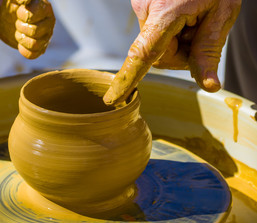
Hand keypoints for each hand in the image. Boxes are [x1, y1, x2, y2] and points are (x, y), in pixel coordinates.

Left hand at [0, 0, 54, 58]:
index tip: (19, 10)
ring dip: (21, 38)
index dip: (21, 15)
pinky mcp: (41, 48)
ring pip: (34, 45)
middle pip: (34, 31)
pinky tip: (20, 43)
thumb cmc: (16, 3)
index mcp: (45, 8)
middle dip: (20, 27)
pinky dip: (23, 50)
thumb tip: (25, 2)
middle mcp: (49, 23)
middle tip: (18, 22)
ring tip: (19, 32)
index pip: (31, 16)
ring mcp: (46, 37)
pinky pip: (32, 55)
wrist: (10, 15)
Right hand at [103, 0, 240, 105]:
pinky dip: (170, 31)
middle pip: (156, 55)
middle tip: (199, 34)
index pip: (143, 55)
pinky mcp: (142, 4)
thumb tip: (207, 84)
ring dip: (175, 42)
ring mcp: (141, 5)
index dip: (127, 80)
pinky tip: (183, 15)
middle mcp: (145, 8)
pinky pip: (153, 31)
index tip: (113, 99)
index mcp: (166, 12)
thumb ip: (209, 50)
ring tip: (192, 20)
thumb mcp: (222, 13)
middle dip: (180, 53)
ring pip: (155, 44)